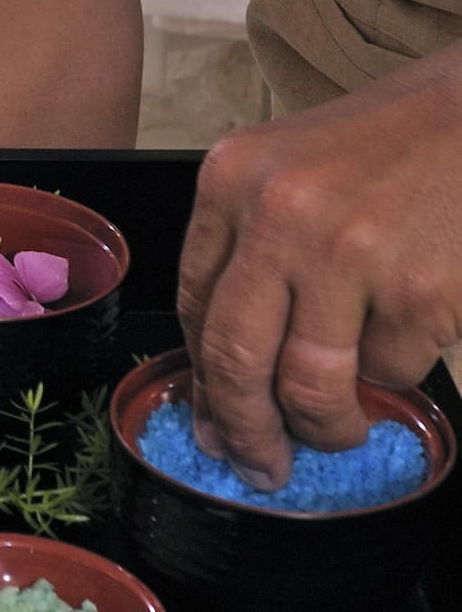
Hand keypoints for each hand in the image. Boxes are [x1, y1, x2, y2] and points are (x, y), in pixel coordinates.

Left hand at [177, 46, 461, 489]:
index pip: (193, 304)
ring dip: (324, 427)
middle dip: (243, 430)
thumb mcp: (289, 171)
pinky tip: (410, 329)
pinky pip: (389, 371)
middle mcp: (278, 213)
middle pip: (234, 357)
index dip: (202, 379)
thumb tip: (223, 381)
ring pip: (308, 386)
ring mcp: (348, 253)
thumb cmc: (388, 145)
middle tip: (259, 467)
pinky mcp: (418, 291)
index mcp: (231, 178)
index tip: (211, 424)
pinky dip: (396, 370)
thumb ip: (250, 255)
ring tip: (341, 428)